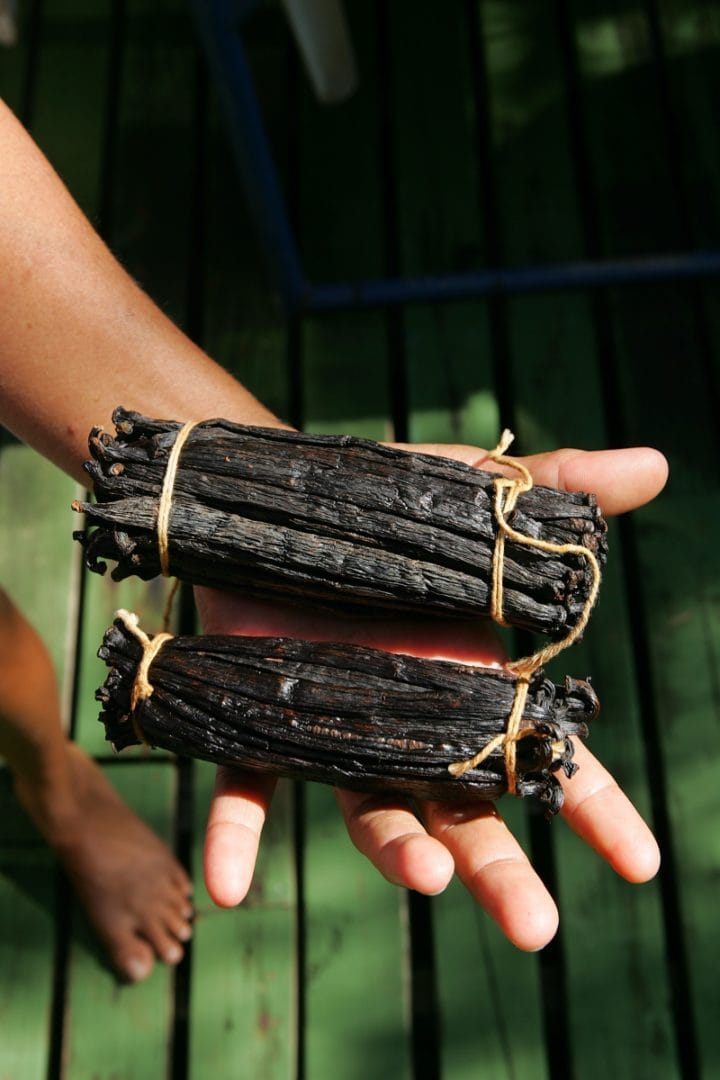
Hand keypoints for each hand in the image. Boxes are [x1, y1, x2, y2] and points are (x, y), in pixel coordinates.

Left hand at [195, 443, 667, 949]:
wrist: (280, 501)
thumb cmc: (391, 507)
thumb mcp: (475, 494)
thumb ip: (559, 486)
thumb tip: (658, 462)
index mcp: (471, 685)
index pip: (544, 761)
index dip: (594, 810)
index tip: (640, 865)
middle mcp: (411, 726)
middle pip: (466, 812)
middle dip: (499, 869)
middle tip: (536, 928)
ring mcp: (338, 730)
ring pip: (374, 812)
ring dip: (397, 852)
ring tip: (426, 878)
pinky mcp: (261, 720)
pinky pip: (247, 789)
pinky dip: (236, 839)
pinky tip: (226, 887)